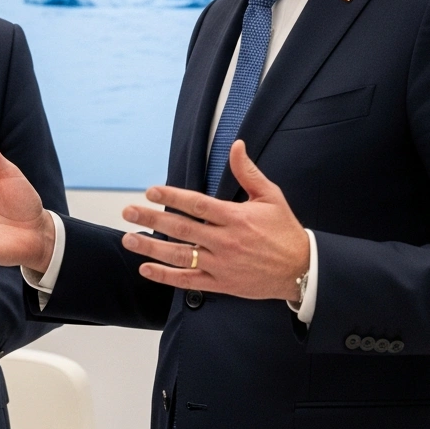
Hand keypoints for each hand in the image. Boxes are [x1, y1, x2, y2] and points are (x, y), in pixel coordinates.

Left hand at [119, 141, 308, 300]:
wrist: (301, 270)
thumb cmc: (284, 230)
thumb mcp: (271, 196)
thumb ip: (248, 172)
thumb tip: (236, 145)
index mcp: (235, 218)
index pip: (197, 204)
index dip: (171, 196)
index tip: (150, 191)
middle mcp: (225, 241)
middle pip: (181, 228)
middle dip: (151, 219)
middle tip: (127, 212)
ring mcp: (221, 264)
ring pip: (179, 255)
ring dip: (150, 248)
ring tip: (128, 239)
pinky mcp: (220, 283)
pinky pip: (188, 280)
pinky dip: (166, 276)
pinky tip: (146, 269)